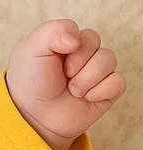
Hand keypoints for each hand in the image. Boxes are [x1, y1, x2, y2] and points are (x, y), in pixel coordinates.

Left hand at [5, 20, 125, 149]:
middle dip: (78, 62)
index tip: (52, 60)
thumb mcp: (31, 49)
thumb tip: (77, 39)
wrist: (35, 118)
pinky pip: (118, 82)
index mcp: (67, 41)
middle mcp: (84, 55)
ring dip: (87, 78)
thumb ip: (53, 31)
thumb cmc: (31, 83)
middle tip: (64, 76)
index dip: (70, 45)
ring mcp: (97, 73)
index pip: (81, 30)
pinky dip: (101, 91)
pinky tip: (87, 98)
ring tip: (73, 91)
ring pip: (110, 60)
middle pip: (96, 42)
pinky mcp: (107, 92)